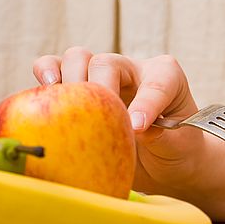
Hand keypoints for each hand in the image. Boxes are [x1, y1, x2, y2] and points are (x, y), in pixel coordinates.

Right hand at [33, 47, 204, 189]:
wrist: (164, 166)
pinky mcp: (79, 90)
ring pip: (77, 58)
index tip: (137, 128)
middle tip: (99, 119)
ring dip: (68, 77)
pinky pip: (54, 69)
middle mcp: (132, 70)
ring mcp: (103, 77)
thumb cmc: (177, 151)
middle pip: (106, 63)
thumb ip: (161, 136)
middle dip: (99, 88)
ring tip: (65, 100)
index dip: (145, 103)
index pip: (155, 82)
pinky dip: (45, 76)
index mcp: (165, 78)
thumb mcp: (179, 147)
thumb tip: (132, 126)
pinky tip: (45, 94)